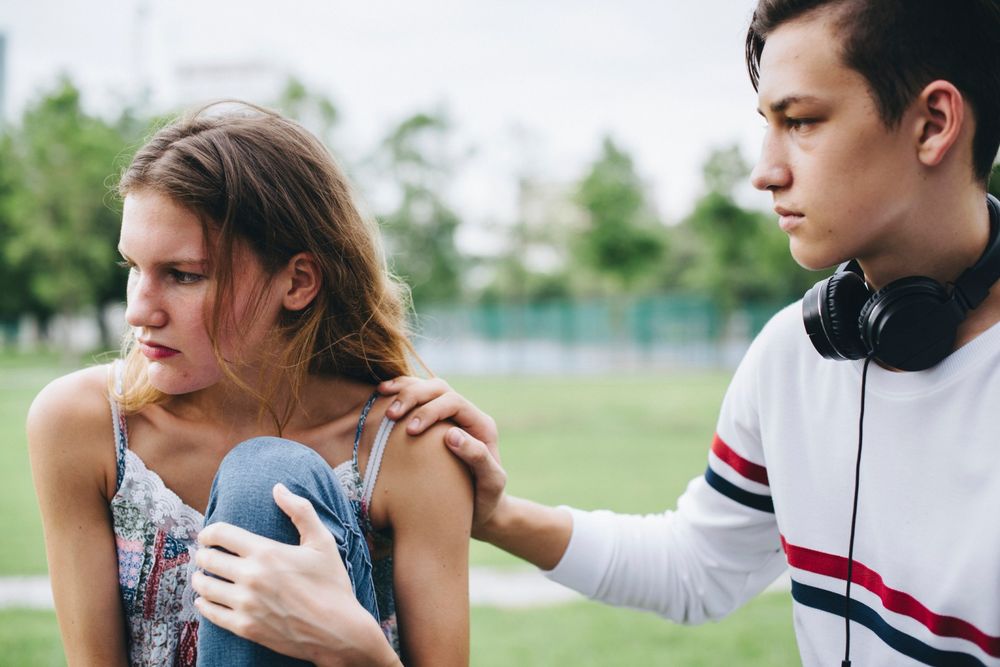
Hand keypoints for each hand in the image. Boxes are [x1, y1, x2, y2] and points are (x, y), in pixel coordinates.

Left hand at [193, 483, 396, 666]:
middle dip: (204, 554)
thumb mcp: (322, 542)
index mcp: (267, 552)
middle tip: (206, 555)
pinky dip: (203, 603)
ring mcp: (246, 604)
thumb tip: (278, 487)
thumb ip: (300, 510)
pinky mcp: (245, 627)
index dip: (209, 532)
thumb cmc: (332, 583)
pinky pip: (210, 613)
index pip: (220, 534)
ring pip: (204, 586)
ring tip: (203, 576)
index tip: (209, 535)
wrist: (338, 630)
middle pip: (208, 559)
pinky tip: (205, 599)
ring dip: (200, 578)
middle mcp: (251, 576)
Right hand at [379, 377, 506, 539]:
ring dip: (404, 390)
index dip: (431, 410)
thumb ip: (478, 457)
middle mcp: (465, 416)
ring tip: (381, 395)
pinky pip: (417, 400)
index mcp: (480, 425)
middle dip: (413, 395)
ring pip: (426, 389)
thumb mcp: (491, 483)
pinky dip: (400, 394)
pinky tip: (381, 396)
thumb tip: (451, 435)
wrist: (483, 510)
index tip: (412, 430)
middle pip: (439, 389)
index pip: (454, 402)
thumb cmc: (487, 500)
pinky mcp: (434, 424)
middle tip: (392, 415)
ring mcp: (449, 417)